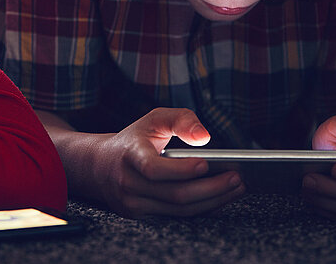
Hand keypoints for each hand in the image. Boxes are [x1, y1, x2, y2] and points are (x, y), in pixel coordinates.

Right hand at [88, 108, 244, 216]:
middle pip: (175, 194)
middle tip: (236, 178)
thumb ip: (181, 119)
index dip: (181, 170)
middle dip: (211, 188)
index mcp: (130, 155)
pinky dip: (202, 208)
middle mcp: (128, 183)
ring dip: (212, 200)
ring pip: (179, 209)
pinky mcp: (140, 215)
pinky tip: (220, 198)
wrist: (99, 166)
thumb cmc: (134, 140)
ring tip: (235, 187)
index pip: (153, 168)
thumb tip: (204, 137)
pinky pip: (176, 216)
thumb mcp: (154, 119)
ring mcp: (133, 203)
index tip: (206, 163)